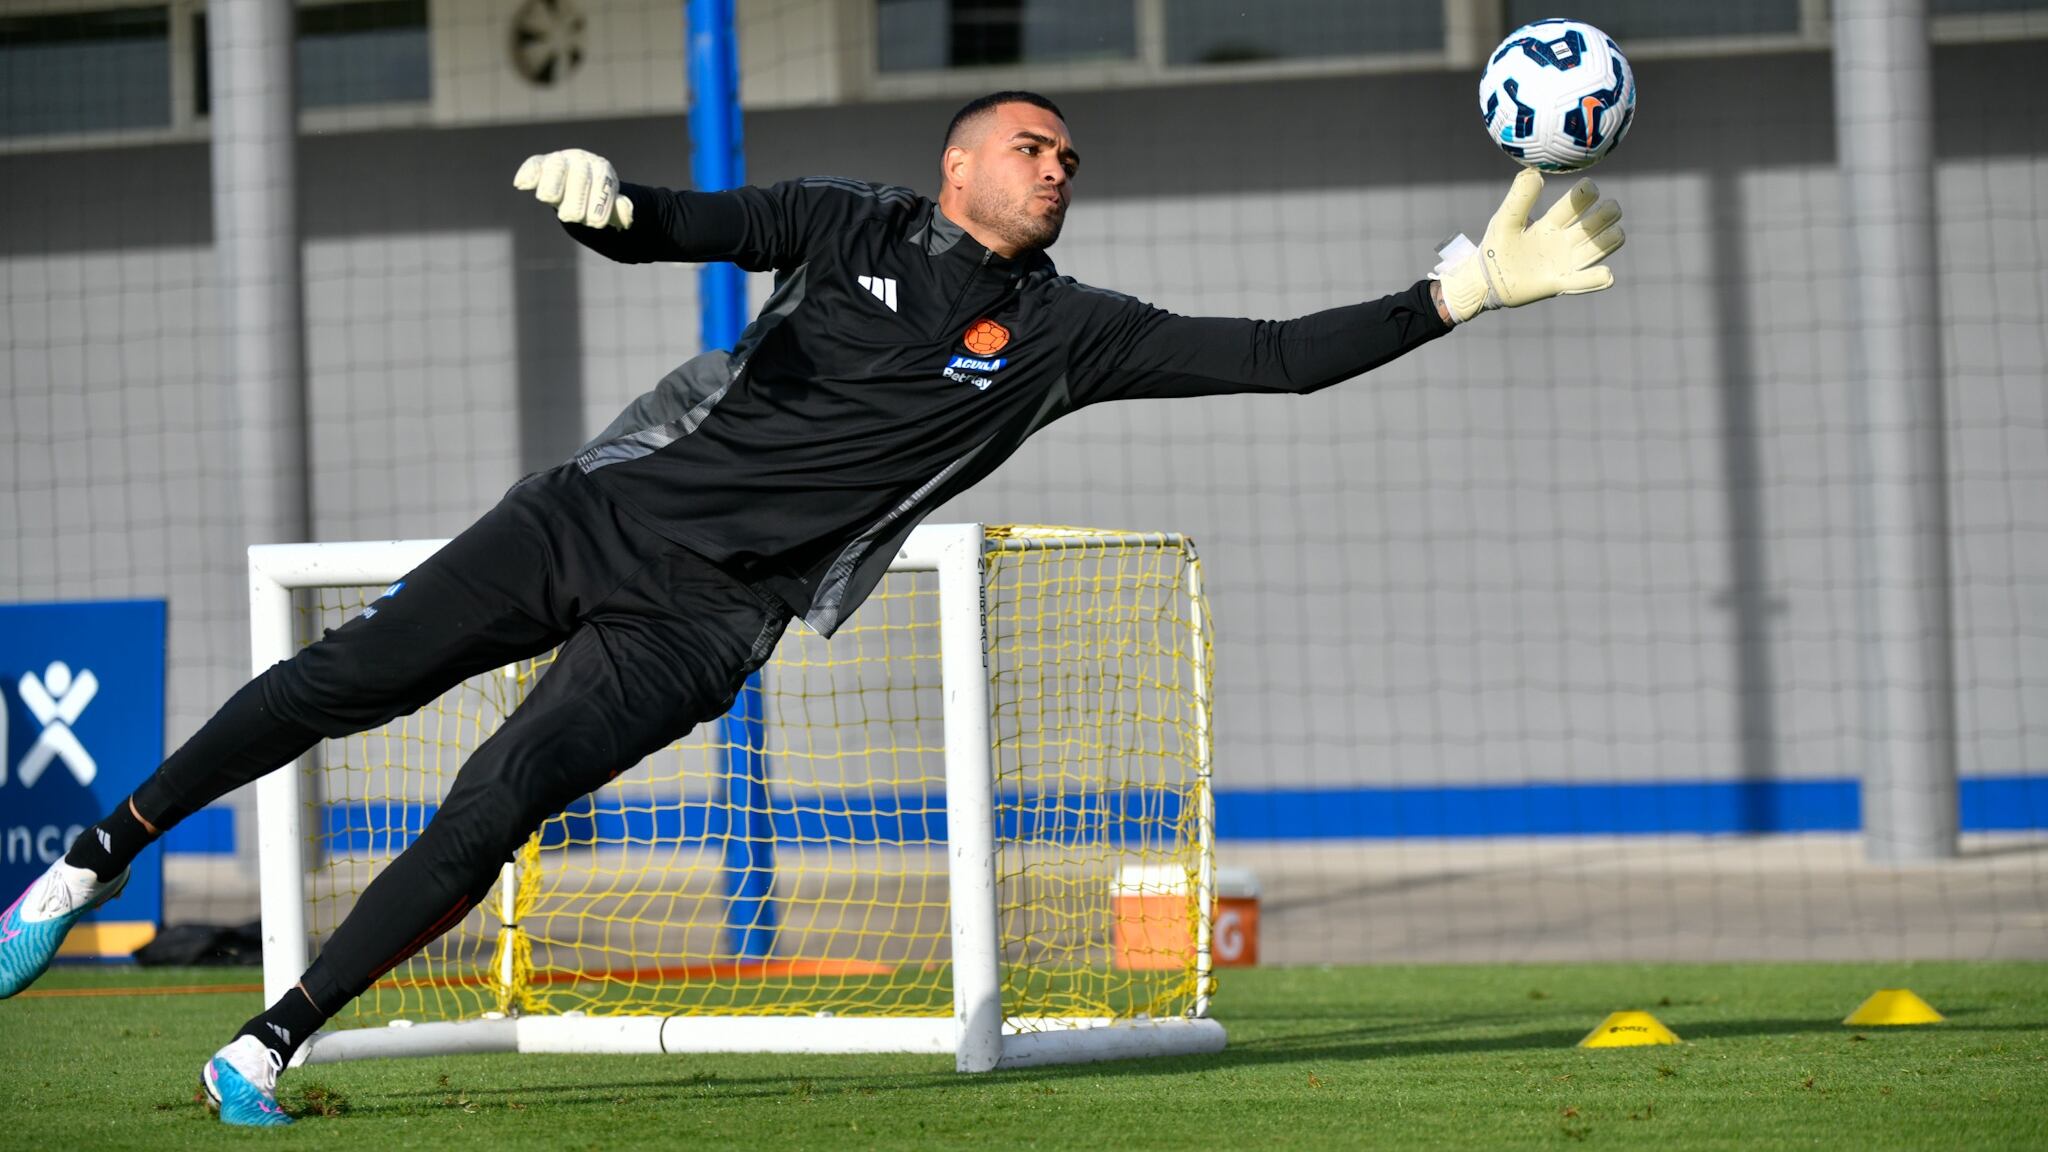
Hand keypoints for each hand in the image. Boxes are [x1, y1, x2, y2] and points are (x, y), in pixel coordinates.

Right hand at [513, 148, 635, 230]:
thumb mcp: (612, 207)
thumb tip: (626, 214)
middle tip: (571, 217)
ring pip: (557, 168)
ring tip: (548, 198)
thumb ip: (620, 211)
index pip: (603, 182)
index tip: (596, 223)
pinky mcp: (541, 165)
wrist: (578, 188)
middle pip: (579, 175)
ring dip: (553, 184)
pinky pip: (534, 164)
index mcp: (602, 169)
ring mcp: (560, 161)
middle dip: (576, 196)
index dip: (600, 202)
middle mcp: (581, 161)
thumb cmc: (596, 200)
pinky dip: (528, 173)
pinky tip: (521, 184)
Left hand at [1436, 168, 1623, 323]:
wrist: (1485, 279)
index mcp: (1551, 223)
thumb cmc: (1496, 246)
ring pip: (1595, 249)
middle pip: (1591, 226)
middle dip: (1605, 216)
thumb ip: (1519, 197)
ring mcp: (1564, 262)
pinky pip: (1582, 281)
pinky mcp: (1558, 283)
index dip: (1583, 196)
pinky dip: (1596, 279)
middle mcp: (1563, 241)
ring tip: (1617, 232)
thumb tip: (1535, 172)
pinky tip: (1606, 274)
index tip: (1590, 186)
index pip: (1572, 206)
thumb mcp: (1506, 219)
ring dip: (1608, 241)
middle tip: (1612, 207)